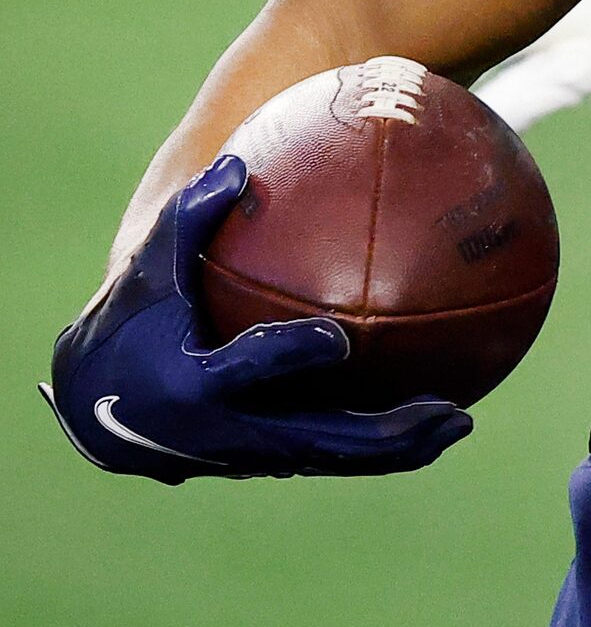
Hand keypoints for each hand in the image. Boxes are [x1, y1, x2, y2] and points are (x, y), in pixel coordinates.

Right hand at [46, 155, 470, 483]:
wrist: (96, 404)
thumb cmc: (132, 318)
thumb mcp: (149, 267)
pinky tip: (433, 423)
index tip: (339, 337)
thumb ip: (190, 217)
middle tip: (445, 410)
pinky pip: (329, 456)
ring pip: (329, 459)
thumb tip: (237, 164)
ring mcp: (245, 457)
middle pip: (310, 440)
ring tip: (459, 425)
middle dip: (378, 432)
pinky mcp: (263, 462)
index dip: (288, 357)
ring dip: (394, 449)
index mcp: (188, 383)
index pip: (244, 369)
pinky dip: (378, 448)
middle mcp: (222, 433)